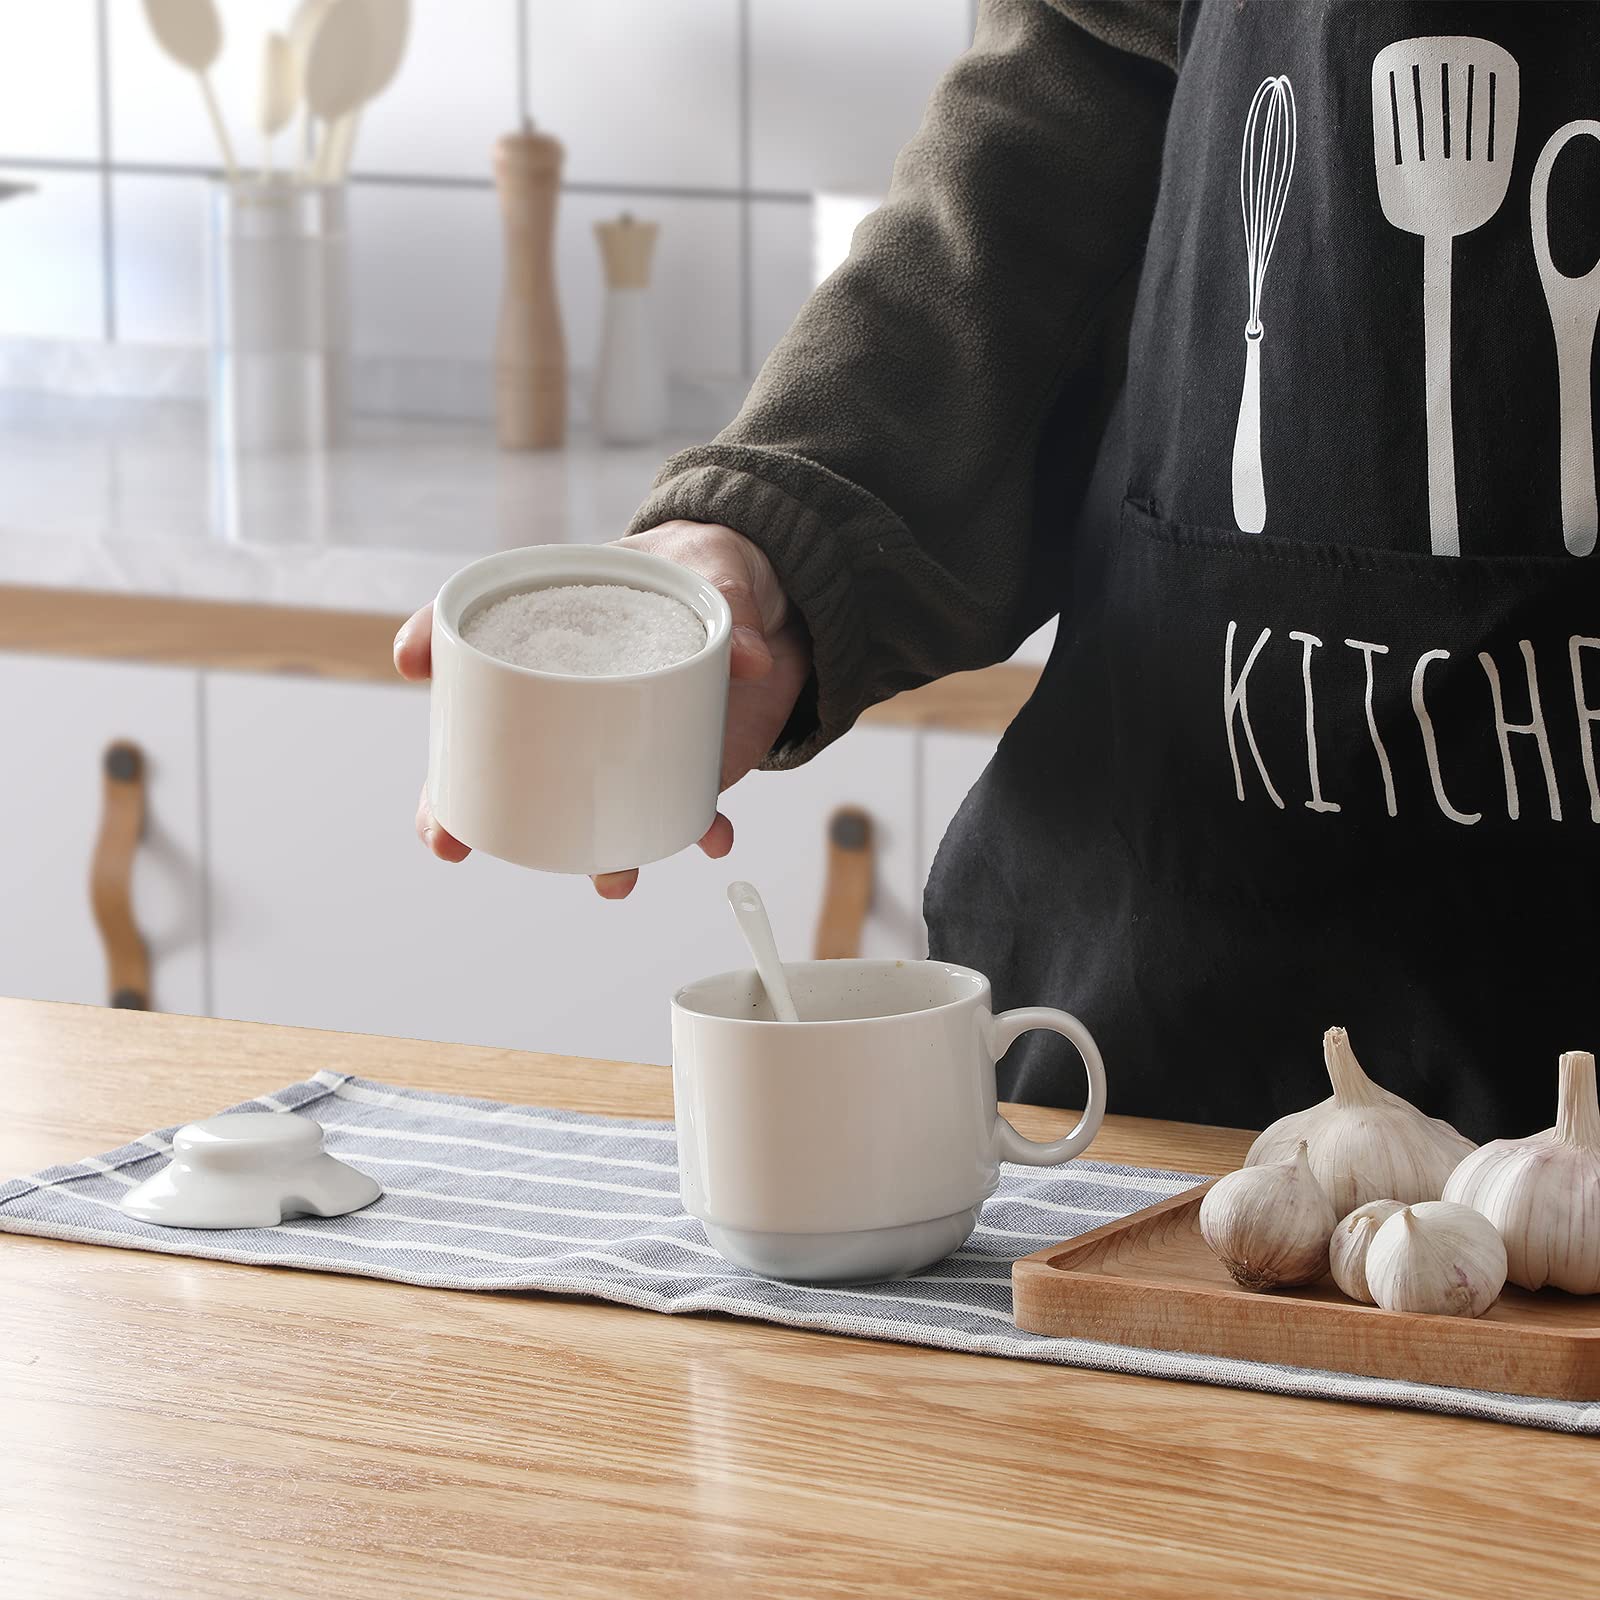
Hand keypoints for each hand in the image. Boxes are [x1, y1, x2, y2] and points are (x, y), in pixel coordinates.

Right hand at [393, 520, 810, 898]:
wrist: (770, 604)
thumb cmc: (710, 568)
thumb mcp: (714, 567)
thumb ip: (726, 600)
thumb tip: (746, 656)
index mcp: (558, 626)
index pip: (475, 632)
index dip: (434, 645)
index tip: (415, 668)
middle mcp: (575, 694)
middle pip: (496, 752)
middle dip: (460, 808)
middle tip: (447, 841)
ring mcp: (620, 738)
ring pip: (576, 809)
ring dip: (589, 855)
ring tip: (611, 878)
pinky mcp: (675, 762)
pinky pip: (677, 811)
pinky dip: (697, 831)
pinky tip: (713, 839)